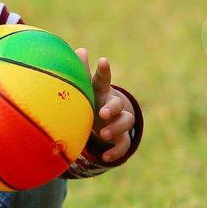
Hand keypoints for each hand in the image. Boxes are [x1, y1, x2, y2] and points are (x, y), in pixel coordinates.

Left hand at [75, 48, 135, 162]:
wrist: (105, 121)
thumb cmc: (92, 101)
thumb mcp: (86, 89)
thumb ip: (82, 73)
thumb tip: (80, 50)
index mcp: (102, 92)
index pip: (103, 80)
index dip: (104, 71)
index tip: (102, 60)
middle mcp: (113, 106)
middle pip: (118, 104)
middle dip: (112, 107)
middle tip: (103, 113)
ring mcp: (119, 122)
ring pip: (126, 123)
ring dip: (116, 128)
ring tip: (103, 134)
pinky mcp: (121, 139)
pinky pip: (124, 145)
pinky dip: (116, 151)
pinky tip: (105, 157)